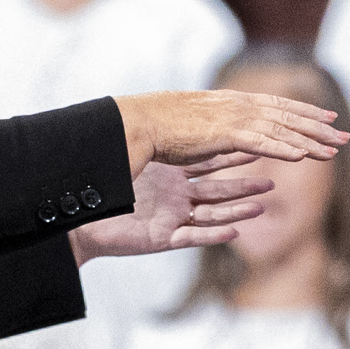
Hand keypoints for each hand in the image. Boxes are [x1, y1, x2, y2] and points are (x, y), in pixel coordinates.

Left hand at [73, 153, 274, 260]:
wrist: (78, 219)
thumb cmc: (101, 186)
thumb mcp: (130, 160)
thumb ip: (149, 141)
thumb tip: (160, 108)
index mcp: (170, 178)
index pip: (208, 165)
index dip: (233, 158)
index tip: (258, 146)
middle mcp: (175, 200)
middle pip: (217, 192)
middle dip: (244, 188)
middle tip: (271, 182)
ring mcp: (170, 220)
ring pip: (210, 216)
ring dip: (235, 212)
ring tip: (260, 207)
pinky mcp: (161, 240)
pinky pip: (190, 238)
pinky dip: (211, 237)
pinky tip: (233, 233)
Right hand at [116, 88, 345, 169]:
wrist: (139, 122)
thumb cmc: (161, 126)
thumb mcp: (197, 124)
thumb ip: (217, 128)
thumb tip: (225, 132)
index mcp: (232, 102)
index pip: (277, 105)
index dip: (304, 111)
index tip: (326, 118)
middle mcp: (238, 106)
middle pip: (288, 116)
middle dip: (318, 126)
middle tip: (345, 135)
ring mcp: (233, 118)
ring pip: (282, 129)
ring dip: (310, 140)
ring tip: (335, 149)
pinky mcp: (225, 134)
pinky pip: (263, 142)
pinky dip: (285, 147)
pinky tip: (304, 155)